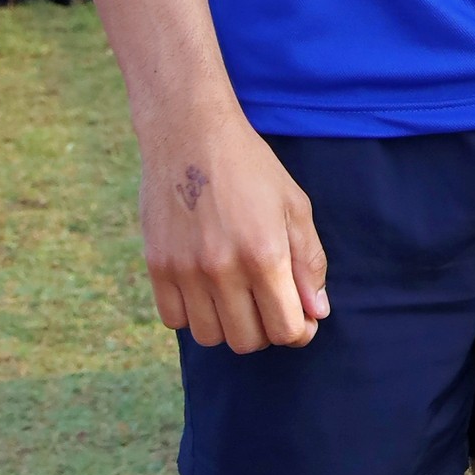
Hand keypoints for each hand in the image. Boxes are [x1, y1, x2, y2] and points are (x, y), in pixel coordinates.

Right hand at [137, 112, 330, 351]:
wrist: (189, 133)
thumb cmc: (250, 168)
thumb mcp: (294, 206)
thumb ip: (309, 263)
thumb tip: (317, 312)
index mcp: (265, 254)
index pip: (286, 330)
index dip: (300, 331)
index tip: (299, 317)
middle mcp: (223, 268)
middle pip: (247, 341)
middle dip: (265, 330)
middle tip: (267, 303)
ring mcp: (185, 270)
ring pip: (210, 336)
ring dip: (228, 325)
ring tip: (236, 296)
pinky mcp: (157, 266)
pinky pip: (174, 320)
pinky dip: (193, 314)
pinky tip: (205, 290)